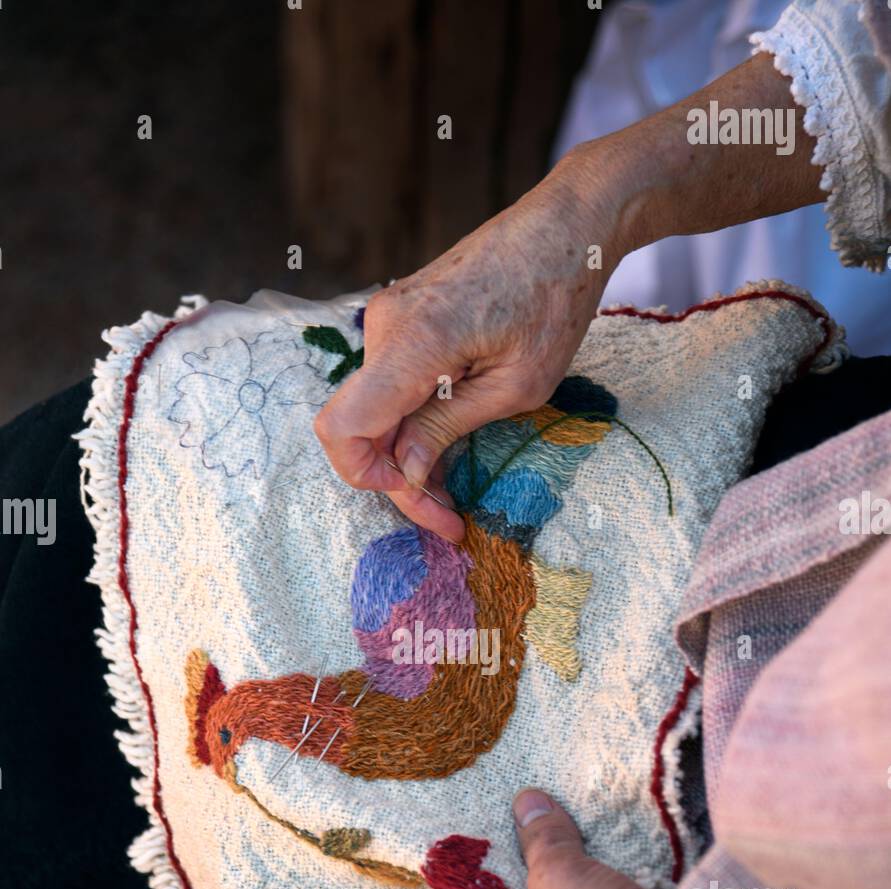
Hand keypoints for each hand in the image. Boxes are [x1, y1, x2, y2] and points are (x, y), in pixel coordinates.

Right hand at [314, 54, 822, 540]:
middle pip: (359, 427)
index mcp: (412, 344)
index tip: (423, 499)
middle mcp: (385, 327)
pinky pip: (389, 384)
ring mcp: (389, 318)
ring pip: (375, 409)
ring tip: (455, 489)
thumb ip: (449, 428)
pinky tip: (448, 444)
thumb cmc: (553, 301)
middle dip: (398, 479)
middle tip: (450, 518)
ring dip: (407, 453)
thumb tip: (406, 472)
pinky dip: (411, 422)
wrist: (564, 227)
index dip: (370, 478)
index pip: (345, 428)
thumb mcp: (516, 385)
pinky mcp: (402, 317)